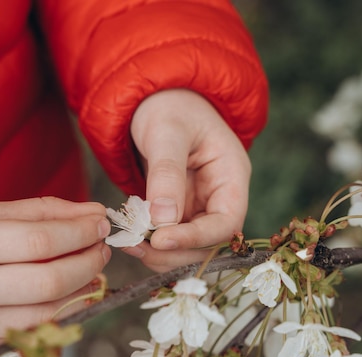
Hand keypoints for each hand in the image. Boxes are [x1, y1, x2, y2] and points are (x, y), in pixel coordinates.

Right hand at [0, 197, 110, 356]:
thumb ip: (40, 212)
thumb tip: (94, 214)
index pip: (39, 241)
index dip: (79, 232)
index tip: (100, 223)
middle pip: (49, 281)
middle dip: (89, 261)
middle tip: (102, 247)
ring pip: (48, 312)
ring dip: (83, 288)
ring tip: (92, 267)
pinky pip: (33, 332)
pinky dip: (62, 311)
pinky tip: (71, 292)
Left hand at [129, 89, 251, 270]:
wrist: (155, 98)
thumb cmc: (167, 106)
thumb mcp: (166, 132)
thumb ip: (166, 173)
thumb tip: (163, 220)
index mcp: (232, 175)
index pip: (226, 221)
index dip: (196, 238)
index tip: (160, 241)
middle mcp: (221, 196)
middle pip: (209, 242)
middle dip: (175, 251)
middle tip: (137, 247)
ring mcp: (201, 206)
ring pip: (190, 246)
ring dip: (161, 253)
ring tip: (129, 245)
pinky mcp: (181, 211)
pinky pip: (172, 237)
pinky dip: (152, 243)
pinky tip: (130, 239)